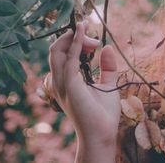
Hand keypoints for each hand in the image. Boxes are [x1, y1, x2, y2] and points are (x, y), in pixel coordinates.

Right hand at [48, 21, 120, 149]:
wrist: (102, 134)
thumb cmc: (103, 114)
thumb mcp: (108, 84)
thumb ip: (107, 67)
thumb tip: (107, 47)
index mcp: (66, 81)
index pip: (61, 54)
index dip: (76, 41)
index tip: (94, 41)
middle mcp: (59, 81)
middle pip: (56, 49)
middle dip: (74, 36)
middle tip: (92, 35)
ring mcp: (62, 83)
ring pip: (57, 50)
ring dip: (74, 37)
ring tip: (87, 29)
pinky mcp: (70, 84)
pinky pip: (69, 58)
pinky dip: (76, 42)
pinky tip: (84, 32)